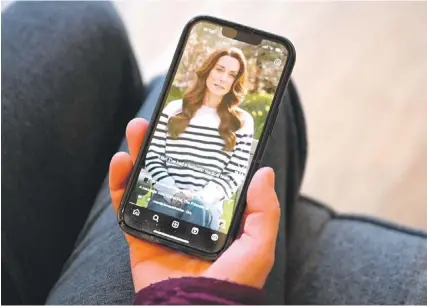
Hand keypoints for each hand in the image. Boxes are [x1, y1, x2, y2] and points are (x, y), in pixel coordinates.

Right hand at [110, 118, 279, 291]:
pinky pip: (125, 206)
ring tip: (137, 131)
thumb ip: (264, 212)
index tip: (198, 126)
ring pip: (149, 182)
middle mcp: (190, 215)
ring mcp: (164, 223)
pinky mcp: (141, 235)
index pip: (208, 175)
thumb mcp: (258, 247)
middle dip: (167, 145)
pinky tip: (120, 162)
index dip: (203, 151)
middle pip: (175, 172)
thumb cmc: (230, 284)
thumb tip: (264, 172)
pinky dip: (119, 184)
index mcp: (216, 214)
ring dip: (141, 155)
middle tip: (163, 121)